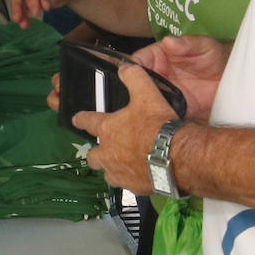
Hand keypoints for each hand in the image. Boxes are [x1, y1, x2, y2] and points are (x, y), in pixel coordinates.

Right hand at [11, 0, 81, 26]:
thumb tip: (43, 5)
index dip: (31, 0)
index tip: (35, 14)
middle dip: (16, 6)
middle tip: (17, 19)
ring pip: (17, 0)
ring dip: (18, 13)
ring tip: (24, 25)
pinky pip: (21, 6)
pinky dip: (22, 15)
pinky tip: (26, 24)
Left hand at [75, 63, 181, 192]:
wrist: (177, 157)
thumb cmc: (158, 125)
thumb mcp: (147, 93)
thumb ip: (134, 78)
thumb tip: (125, 67)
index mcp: (107, 129)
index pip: (85, 121)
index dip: (80, 118)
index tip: (77, 118)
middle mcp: (108, 153)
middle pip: (92, 155)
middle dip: (95, 151)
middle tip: (104, 147)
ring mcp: (119, 172)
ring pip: (106, 172)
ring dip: (110, 167)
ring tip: (121, 163)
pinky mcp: (133, 187)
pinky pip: (125, 184)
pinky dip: (128, 179)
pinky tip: (137, 174)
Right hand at [131, 34, 229, 123]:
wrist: (230, 76)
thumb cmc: (214, 55)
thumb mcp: (202, 45)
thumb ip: (186, 43)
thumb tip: (169, 41)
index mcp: (157, 57)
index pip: (135, 62)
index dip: (129, 70)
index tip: (130, 77)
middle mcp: (156, 76)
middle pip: (135, 85)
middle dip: (132, 93)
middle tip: (137, 100)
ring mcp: (163, 93)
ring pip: (145, 102)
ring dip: (144, 108)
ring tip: (149, 113)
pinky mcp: (174, 108)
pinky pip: (161, 116)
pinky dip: (159, 120)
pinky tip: (162, 121)